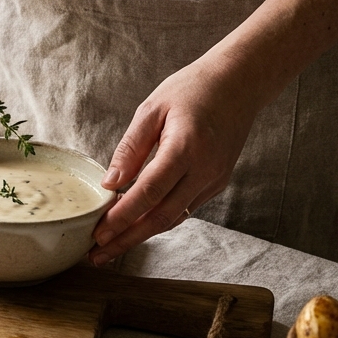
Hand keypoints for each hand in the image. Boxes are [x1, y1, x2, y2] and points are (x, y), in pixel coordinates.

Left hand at [89, 57, 263, 264]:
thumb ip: (130, 148)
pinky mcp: (218, 182)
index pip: (148, 192)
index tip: (98, 233)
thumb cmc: (192, 90)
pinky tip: (136, 225)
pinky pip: (185, 208)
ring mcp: (215, 179)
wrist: (239, 83)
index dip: (122, 217)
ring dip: (142, 234)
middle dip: (127, 238)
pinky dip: (160, 219)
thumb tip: (110, 183)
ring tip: (112, 246)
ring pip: (174, 217)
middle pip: (161, 216)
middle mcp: (204, 169)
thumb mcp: (152, 109)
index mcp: (185, 148)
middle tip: (98, 254)